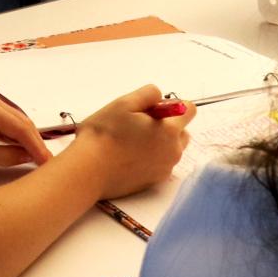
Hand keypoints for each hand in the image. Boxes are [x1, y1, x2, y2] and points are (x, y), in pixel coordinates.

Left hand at [0, 90, 49, 170]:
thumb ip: (5, 156)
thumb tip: (30, 158)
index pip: (21, 127)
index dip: (38, 146)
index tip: (50, 163)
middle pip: (22, 123)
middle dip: (36, 143)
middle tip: (49, 165)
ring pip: (17, 124)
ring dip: (27, 141)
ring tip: (40, 161)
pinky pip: (7, 125)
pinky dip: (16, 138)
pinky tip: (23, 152)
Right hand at [60, 84, 194, 199]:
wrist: (87, 172)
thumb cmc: (104, 134)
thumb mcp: (124, 103)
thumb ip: (149, 94)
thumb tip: (160, 98)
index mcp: (170, 130)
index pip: (190, 110)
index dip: (172, 105)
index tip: (151, 109)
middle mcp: (173, 152)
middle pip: (182, 131)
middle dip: (167, 125)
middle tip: (139, 126)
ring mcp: (164, 170)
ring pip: (171, 149)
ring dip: (159, 143)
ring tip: (132, 142)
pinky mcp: (153, 183)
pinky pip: (160, 164)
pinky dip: (151, 159)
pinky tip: (128, 158)